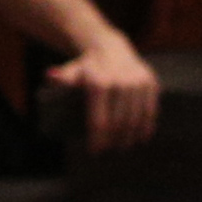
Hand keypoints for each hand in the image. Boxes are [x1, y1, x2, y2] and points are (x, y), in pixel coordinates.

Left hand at [44, 32, 161, 155]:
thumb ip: (61, 77)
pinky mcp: (150, 83)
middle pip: (118, 123)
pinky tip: (142, 138)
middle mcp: (121, 82)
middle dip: (114, 141)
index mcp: (99, 83)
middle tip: (109, 153)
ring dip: (130, 137)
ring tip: (123, 147)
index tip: (95, 152)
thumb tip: (50, 75)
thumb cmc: (86, 67)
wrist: (110, 48)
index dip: (97, 139)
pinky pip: (150, 110)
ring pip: (135, 119)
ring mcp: (138, 82)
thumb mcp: (71, 71)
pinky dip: (146, 126)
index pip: (99, 121)